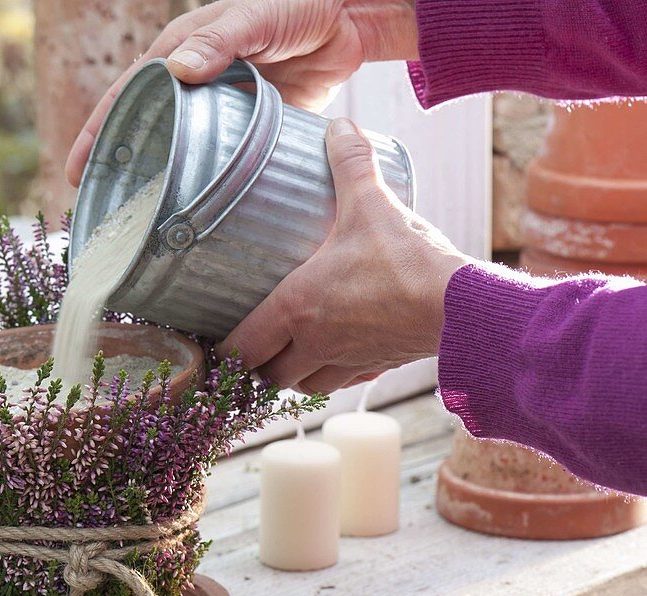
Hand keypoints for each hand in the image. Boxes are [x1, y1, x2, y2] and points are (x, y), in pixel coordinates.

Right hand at [65, 0, 417, 185]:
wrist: (350, 21)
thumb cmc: (296, 6)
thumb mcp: (254, 17)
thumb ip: (220, 41)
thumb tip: (179, 71)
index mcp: (180, 53)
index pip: (127, 95)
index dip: (99, 132)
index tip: (77, 170)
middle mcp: (192, 83)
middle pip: (145, 128)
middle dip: (119, 166)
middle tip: (98, 208)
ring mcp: (218, 108)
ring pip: (178, 149)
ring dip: (157, 181)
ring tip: (136, 221)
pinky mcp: (249, 128)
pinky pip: (219, 159)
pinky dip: (203, 183)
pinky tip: (192, 212)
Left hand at [219, 118, 470, 394]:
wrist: (462, 306)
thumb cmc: (405, 259)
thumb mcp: (370, 203)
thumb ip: (350, 162)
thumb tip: (338, 125)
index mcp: (297, 307)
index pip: (242, 347)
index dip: (225, 349)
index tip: (219, 340)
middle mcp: (314, 343)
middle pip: (268, 374)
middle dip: (258, 364)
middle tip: (256, 343)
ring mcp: (347, 361)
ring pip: (304, 385)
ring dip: (294, 372)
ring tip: (293, 350)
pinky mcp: (378, 367)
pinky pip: (343, 382)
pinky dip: (334, 374)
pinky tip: (341, 354)